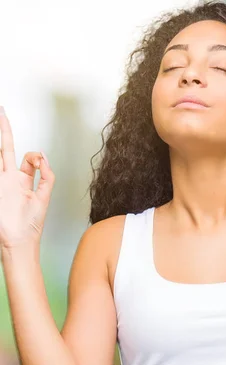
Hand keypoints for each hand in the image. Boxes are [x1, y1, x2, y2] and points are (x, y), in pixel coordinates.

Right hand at [0, 107, 54, 248]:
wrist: (19, 241)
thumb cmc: (30, 223)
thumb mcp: (44, 195)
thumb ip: (46, 174)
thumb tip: (42, 155)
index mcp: (22, 179)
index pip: (23, 155)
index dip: (30, 152)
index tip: (30, 147)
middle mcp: (9, 178)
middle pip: (5, 148)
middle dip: (4, 130)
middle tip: (1, 111)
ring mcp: (2, 182)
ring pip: (2, 154)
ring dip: (3, 139)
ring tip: (2, 117)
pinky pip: (1, 167)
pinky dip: (17, 162)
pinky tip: (23, 163)